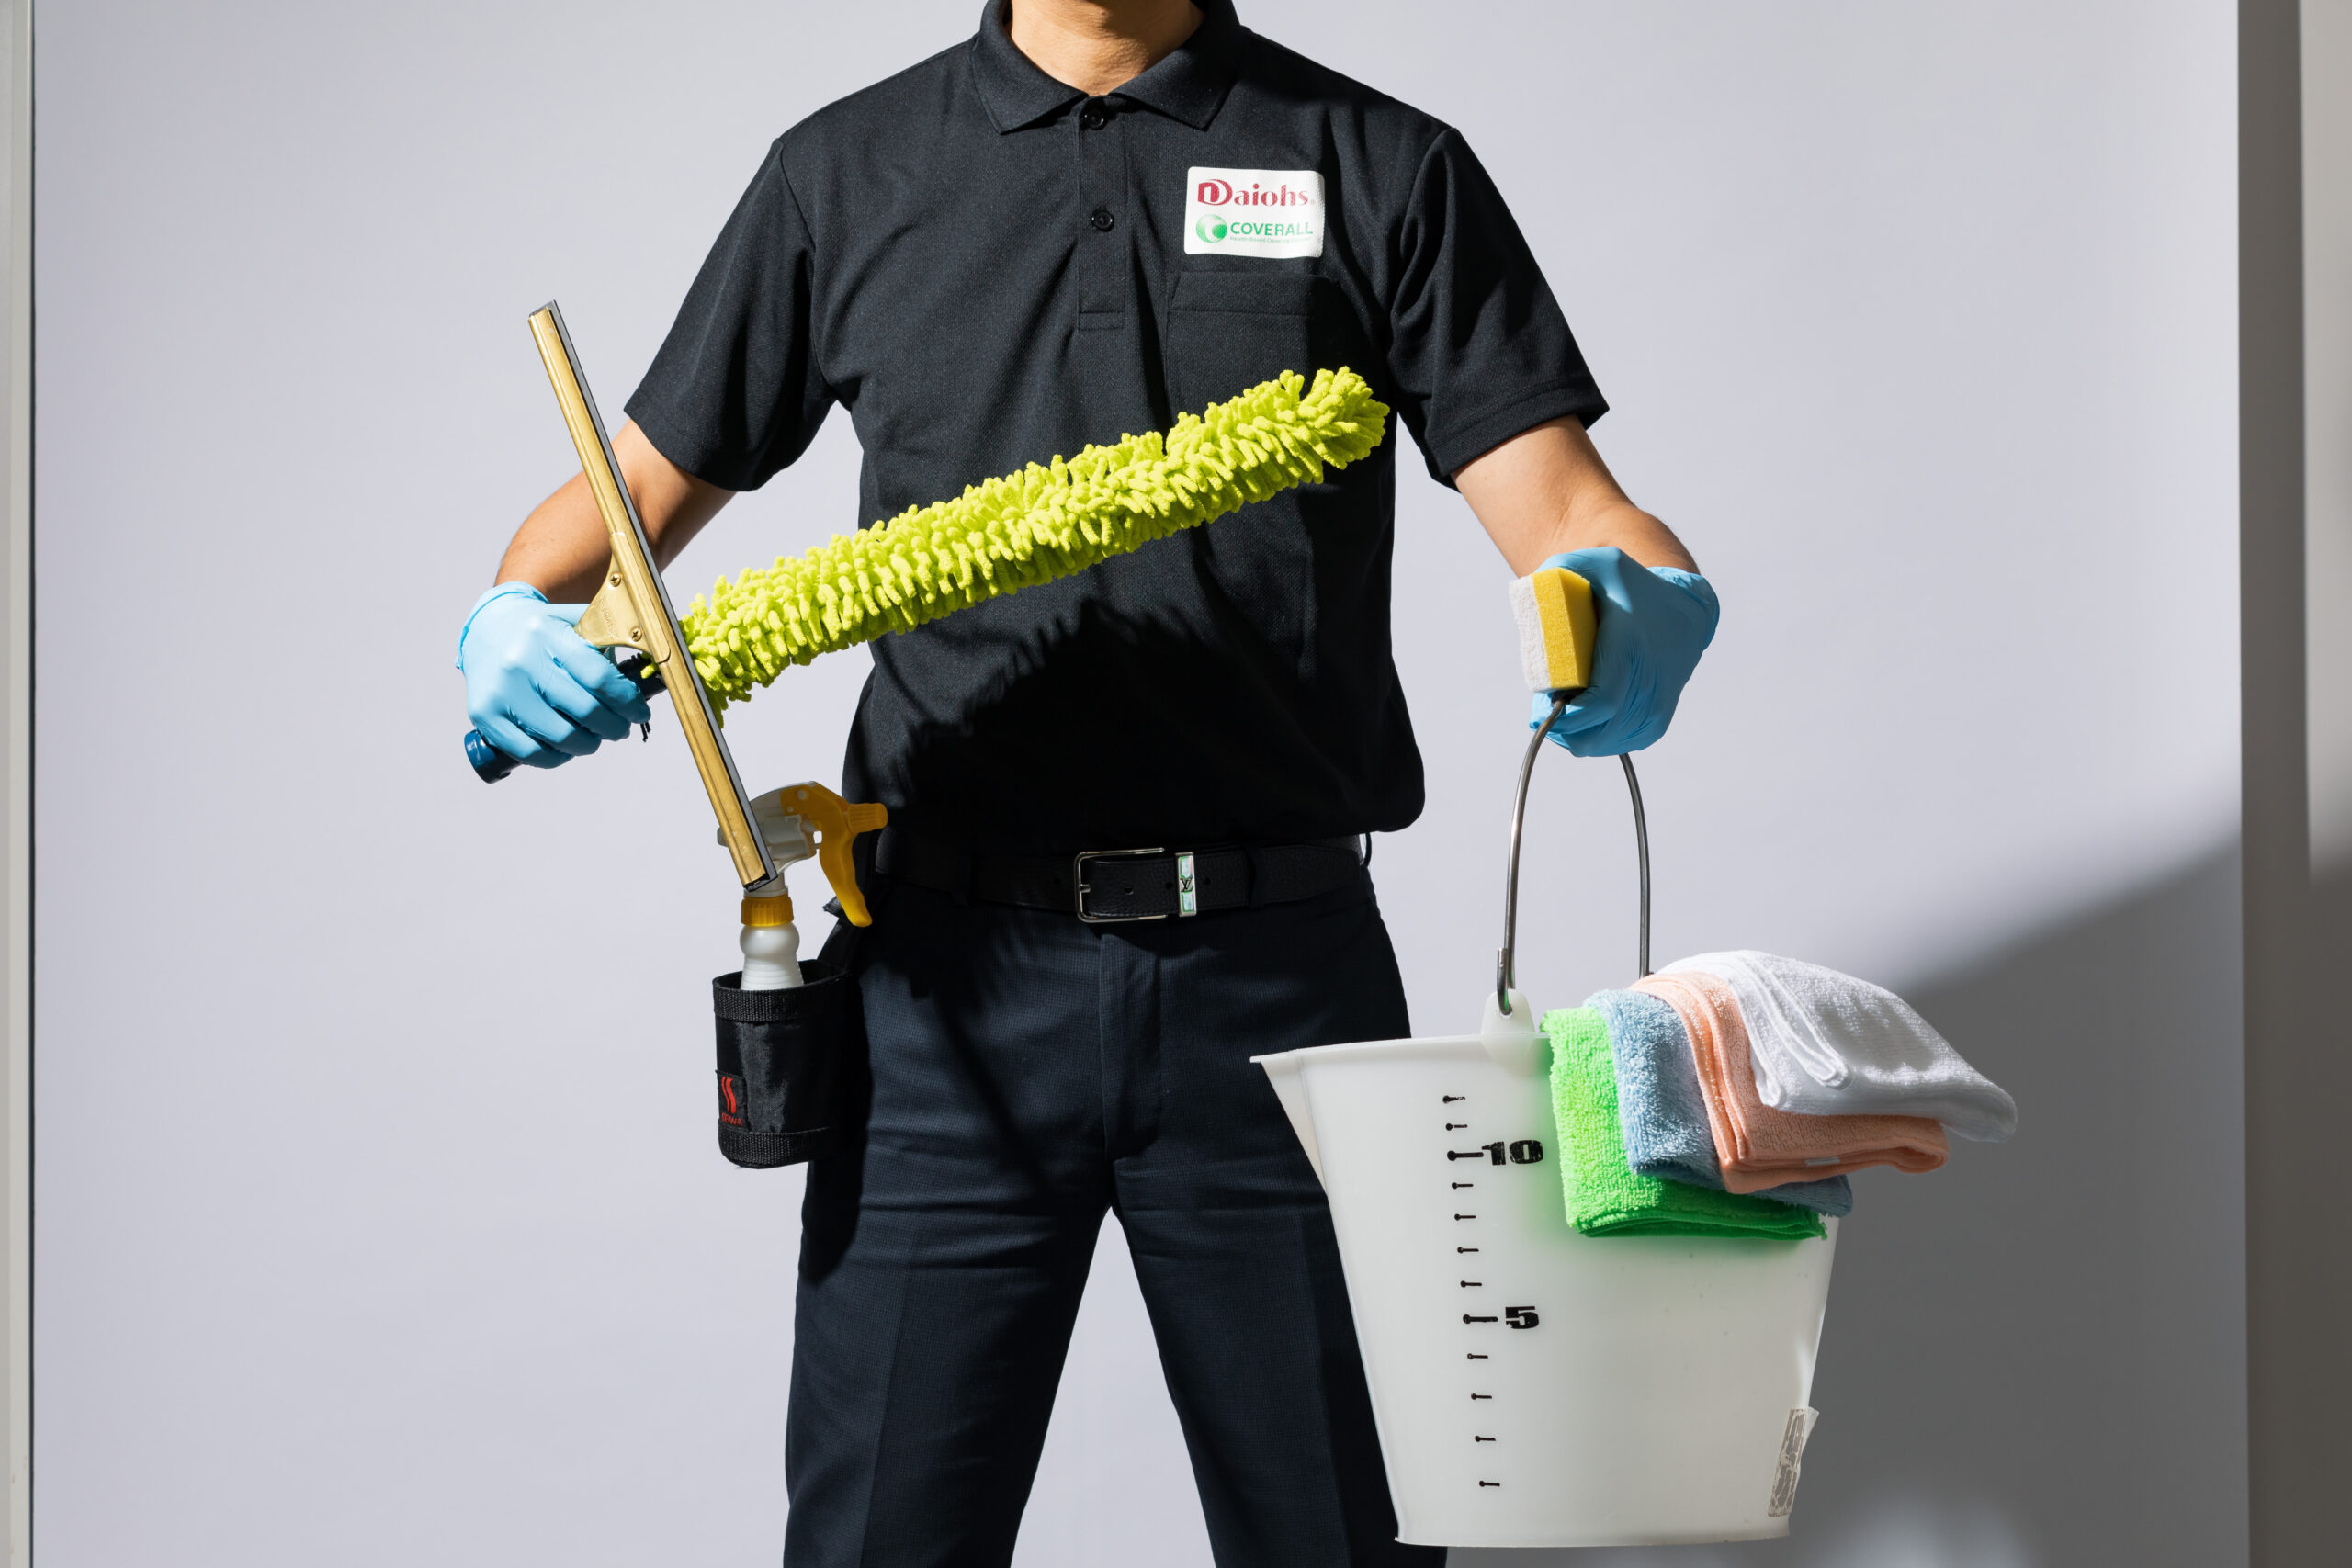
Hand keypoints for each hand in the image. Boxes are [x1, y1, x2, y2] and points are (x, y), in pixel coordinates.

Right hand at [457, 584, 651, 768]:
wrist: (487, 630)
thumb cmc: (540, 632)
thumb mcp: (572, 622)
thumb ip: (608, 639)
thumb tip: (652, 666)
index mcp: (547, 635)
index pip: (600, 678)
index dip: (627, 702)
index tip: (639, 711)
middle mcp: (521, 662)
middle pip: (585, 712)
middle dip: (614, 727)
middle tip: (620, 728)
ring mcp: (501, 691)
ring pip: (561, 737)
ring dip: (589, 744)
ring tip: (594, 737)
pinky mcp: (485, 716)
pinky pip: (531, 753)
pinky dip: (557, 757)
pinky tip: (565, 746)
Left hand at [1529, 547, 1718, 755]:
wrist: (1683, 613)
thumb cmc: (1633, 589)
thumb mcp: (1599, 564)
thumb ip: (1562, 570)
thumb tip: (1531, 588)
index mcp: (1630, 649)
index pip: (1601, 703)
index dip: (1568, 718)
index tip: (1543, 709)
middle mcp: (1650, 683)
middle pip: (1598, 732)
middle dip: (1564, 728)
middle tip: (1544, 709)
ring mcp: (1657, 707)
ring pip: (1607, 743)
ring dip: (1577, 735)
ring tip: (1563, 710)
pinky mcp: (1658, 722)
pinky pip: (1621, 745)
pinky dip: (1597, 740)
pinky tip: (1585, 722)